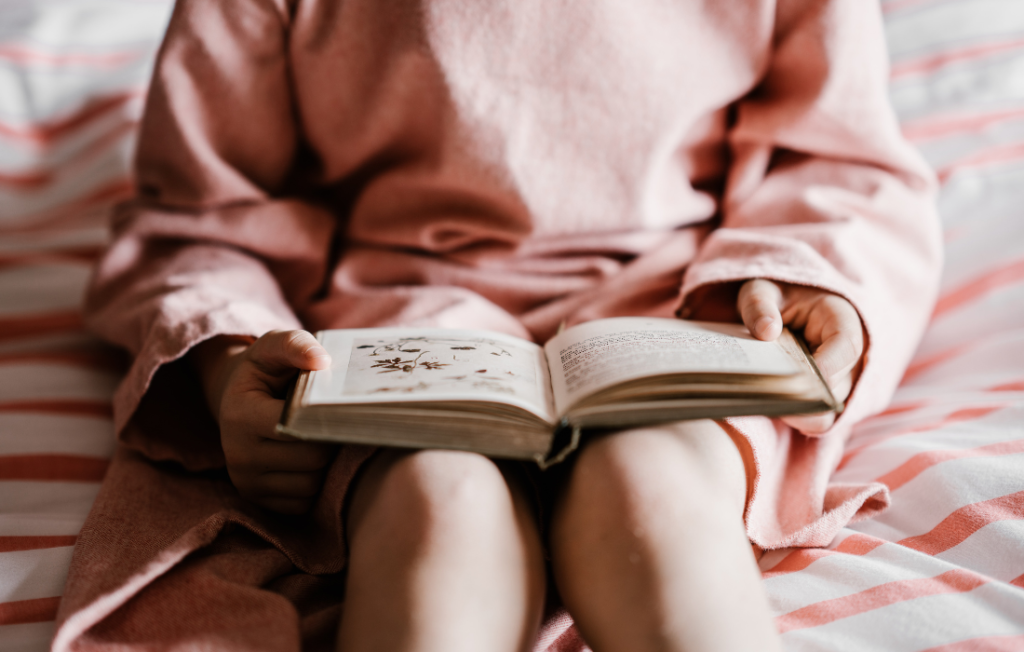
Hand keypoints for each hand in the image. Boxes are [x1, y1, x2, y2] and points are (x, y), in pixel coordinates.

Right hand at [190, 330, 335, 513]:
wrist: (237, 402)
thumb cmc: (264, 372)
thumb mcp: (274, 348)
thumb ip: (296, 346)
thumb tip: (323, 362)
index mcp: (240, 415)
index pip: (300, 428)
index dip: (324, 418)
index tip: (330, 405)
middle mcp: (237, 455)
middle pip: (312, 460)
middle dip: (328, 441)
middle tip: (330, 423)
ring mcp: (245, 482)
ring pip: (311, 485)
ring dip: (324, 465)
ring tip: (316, 440)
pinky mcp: (256, 501)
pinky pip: (303, 503)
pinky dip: (312, 484)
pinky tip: (307, 461)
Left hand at [737, 279, 864, 433]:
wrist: (789, 309)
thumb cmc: (778, 298)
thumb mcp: (763, 290)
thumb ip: (759, 305)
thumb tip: (765, 330)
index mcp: (843, 320)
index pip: (846, 348)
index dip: (822, 368)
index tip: (792, 379)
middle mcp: (853, 356)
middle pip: (838, 388)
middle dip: (803, 396)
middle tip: (765, 395)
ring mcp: (846, 381)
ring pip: (830, 411)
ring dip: (798, 412)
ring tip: (766, 400)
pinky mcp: (830, 399)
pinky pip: (820, 421)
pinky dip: (797, 419)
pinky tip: (772, 407)